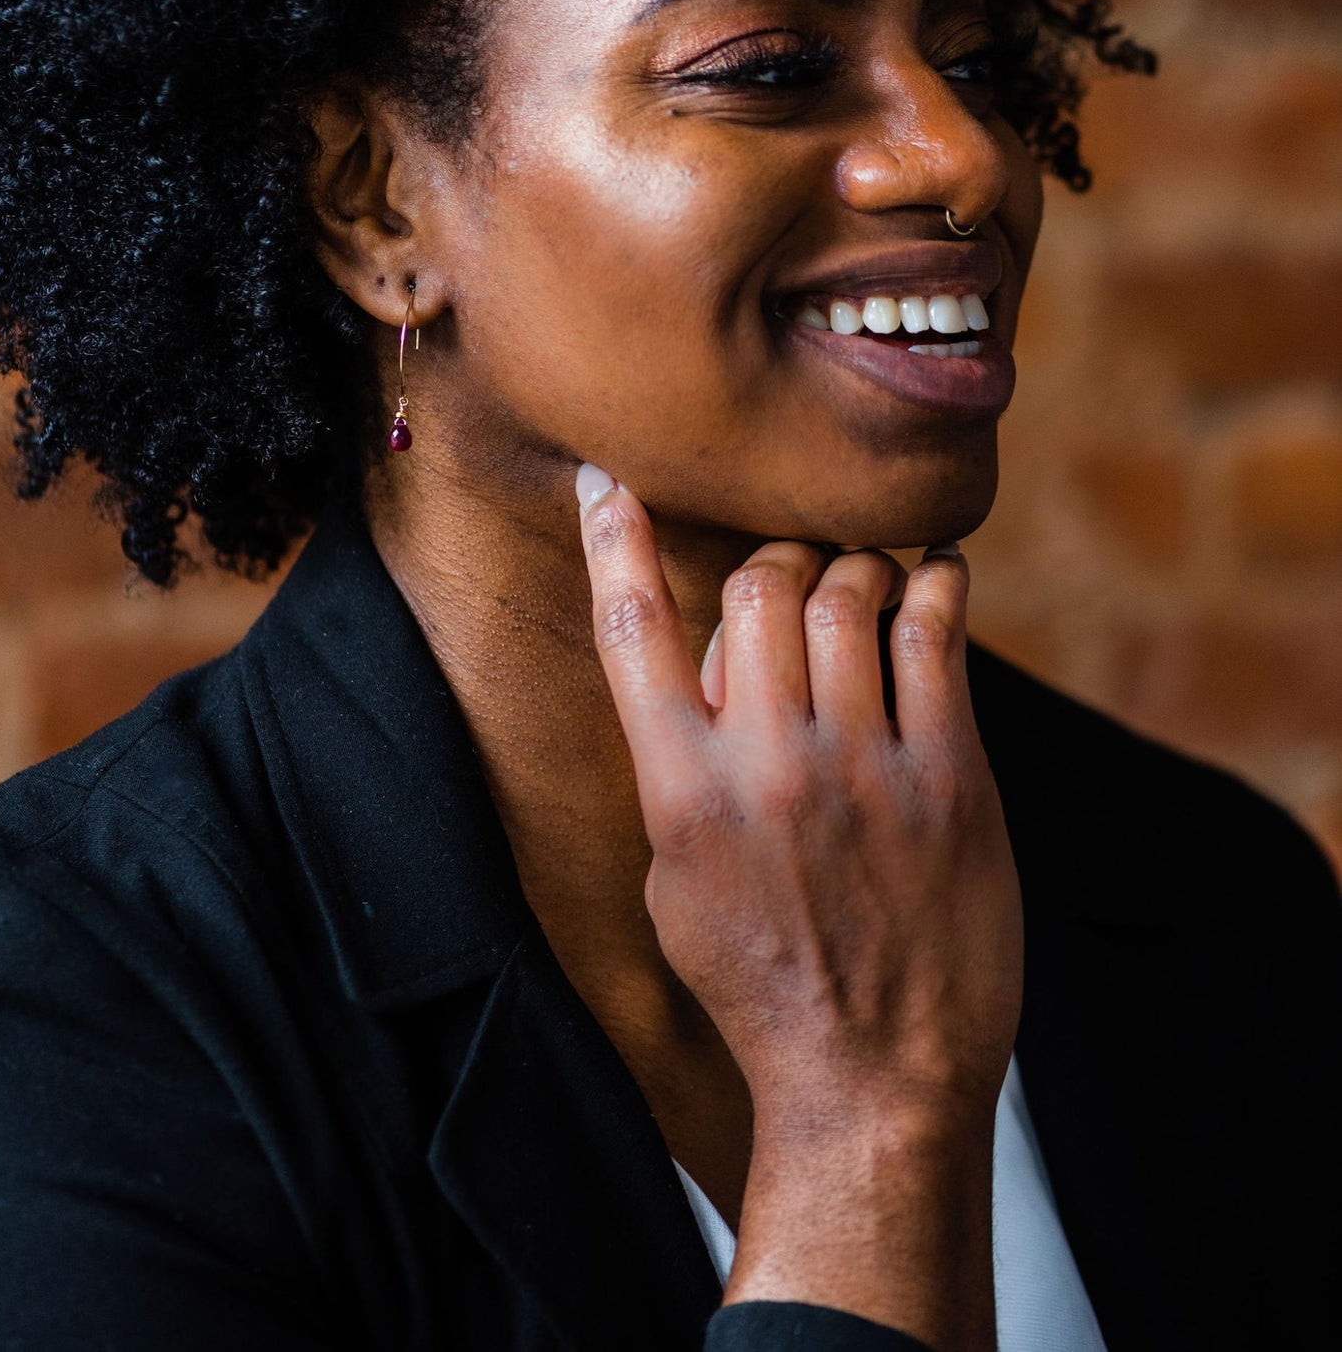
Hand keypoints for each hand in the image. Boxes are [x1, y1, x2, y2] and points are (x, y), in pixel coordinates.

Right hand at [575, 464, 1020, 1349]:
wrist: (875, 1079)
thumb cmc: (762, 983)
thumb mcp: (673, 883)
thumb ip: (681, 768)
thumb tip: (706, 670)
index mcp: (682, 792)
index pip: (633, 630)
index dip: (614, 541)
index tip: (610, 482)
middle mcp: (769, 763)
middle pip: (757, 584)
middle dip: (769, 563)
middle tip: (789, 580)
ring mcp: (866, 764)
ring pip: (847, 590)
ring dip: (848, 567)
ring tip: (858, 584)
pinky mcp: (950, 775)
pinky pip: (936, 631)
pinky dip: (931, 583)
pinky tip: (930, 578)